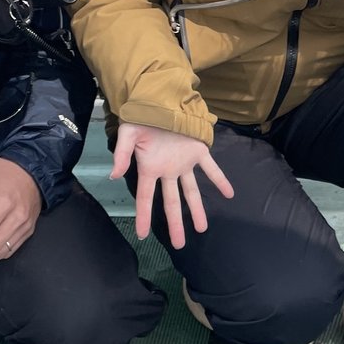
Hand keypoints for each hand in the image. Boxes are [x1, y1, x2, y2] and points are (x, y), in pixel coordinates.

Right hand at [112, 120, 233, 247]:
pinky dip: (220, 180)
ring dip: (197, 209)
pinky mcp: (198, 151)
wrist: (160, 98)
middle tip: (179, 245)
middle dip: (175, 223)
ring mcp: (183, 162)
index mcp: (150, 168)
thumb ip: (122, 155)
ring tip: (202, 228)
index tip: (142, 235)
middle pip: (171, 202)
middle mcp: (167, 170)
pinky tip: (229, 194)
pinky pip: (211, 168)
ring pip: (191, 191)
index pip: (144, 198)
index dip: (143, 216)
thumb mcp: (127, 134)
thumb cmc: (141, 116)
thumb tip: (113, 175)